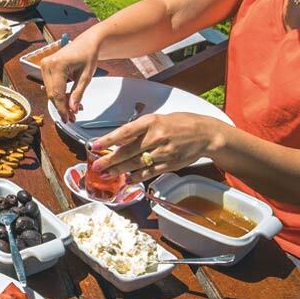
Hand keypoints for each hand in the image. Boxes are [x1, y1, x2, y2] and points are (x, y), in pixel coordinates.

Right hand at [39, 38, 100, 122]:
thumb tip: (72, 109)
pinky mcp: (45, 67)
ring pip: (50, 92)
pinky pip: (50, 86)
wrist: (87, 43)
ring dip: (61, 102)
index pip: (57, 93)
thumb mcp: (86, 76)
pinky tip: (68, 100)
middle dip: (62, 107)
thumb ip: (78, 93)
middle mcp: (47, 64)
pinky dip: (58, 94)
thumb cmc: (88, 55)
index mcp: (57, 64)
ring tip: (74, 109)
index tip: (69, 119)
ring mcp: (44, 65)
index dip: (63, 108)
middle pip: (52, 94)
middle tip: (73, 117)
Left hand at [93, 112, 222, 183]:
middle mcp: (156, 136)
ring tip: (107, 174)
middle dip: (109, 160)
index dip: (108, 140)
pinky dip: (136, 177)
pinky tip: (127, 179)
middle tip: (97, 166)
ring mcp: (163, 152)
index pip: (125, 131)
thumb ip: (140, 129)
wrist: (205, 133)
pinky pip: (149, 172)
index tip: (94, 145)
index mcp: (151, 121)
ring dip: (119, 171)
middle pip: (127, 151)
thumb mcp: (158, 119)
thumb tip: (119, 140)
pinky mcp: (169, 164)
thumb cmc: (180, 123)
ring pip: (136, 164)